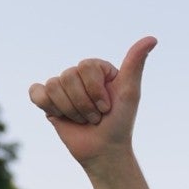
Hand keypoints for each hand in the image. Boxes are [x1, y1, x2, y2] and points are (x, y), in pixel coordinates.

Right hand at [28, 36, 156, 168]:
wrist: (104, 150)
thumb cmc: (120, 122)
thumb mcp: (130, 92)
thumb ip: (135, 63)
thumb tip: (152, 38)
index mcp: (98, 69)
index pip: (85, 66)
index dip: (95, 91)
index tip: (107, 106)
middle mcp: (79, 75)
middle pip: (68, 76)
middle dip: (84, 104)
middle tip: (96, 117)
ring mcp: (62, 87)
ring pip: (53, 86)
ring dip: (71, 110)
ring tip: (83, 120)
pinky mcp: (47, 101)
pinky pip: (36, 92)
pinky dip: (48, 106)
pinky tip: (60, 116)